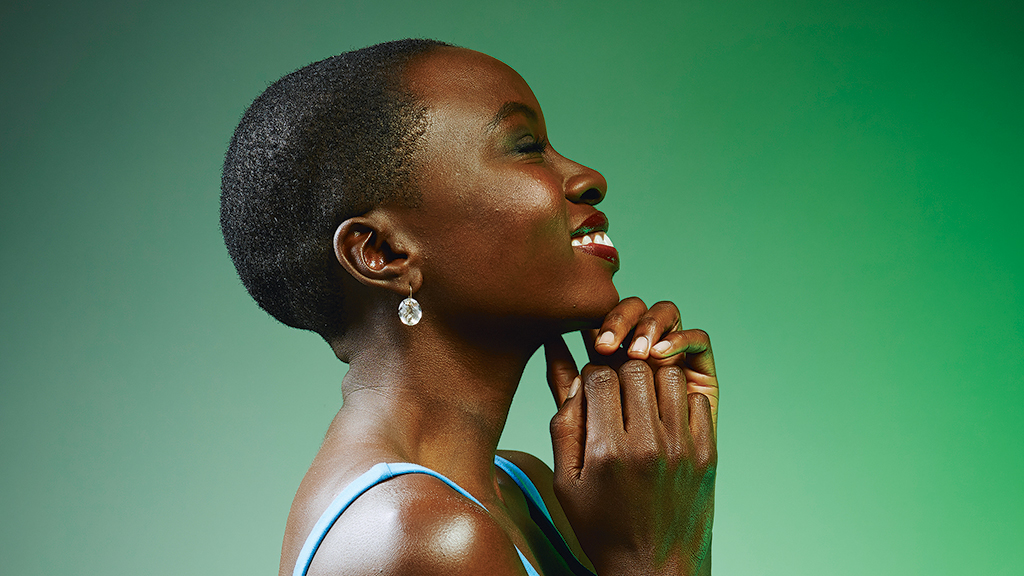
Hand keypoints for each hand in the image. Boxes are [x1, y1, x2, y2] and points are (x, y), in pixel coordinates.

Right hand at [546, 298, 718, 574]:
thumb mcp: (566, 480)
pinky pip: (695, 400)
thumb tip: (559, 360)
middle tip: (616, 389)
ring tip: (640, 400)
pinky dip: (679, 400)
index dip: (590, 373)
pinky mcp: (707, 454)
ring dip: (652, 379)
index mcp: (606, 452)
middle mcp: (646, 445)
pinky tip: (664, 419)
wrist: (655, 570)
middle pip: (634, 368)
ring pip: (669, 376)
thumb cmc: (601, 526)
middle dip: (620, 370)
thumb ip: (563, 419)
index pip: (598, 375)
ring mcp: (682, 448)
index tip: (591, 389)